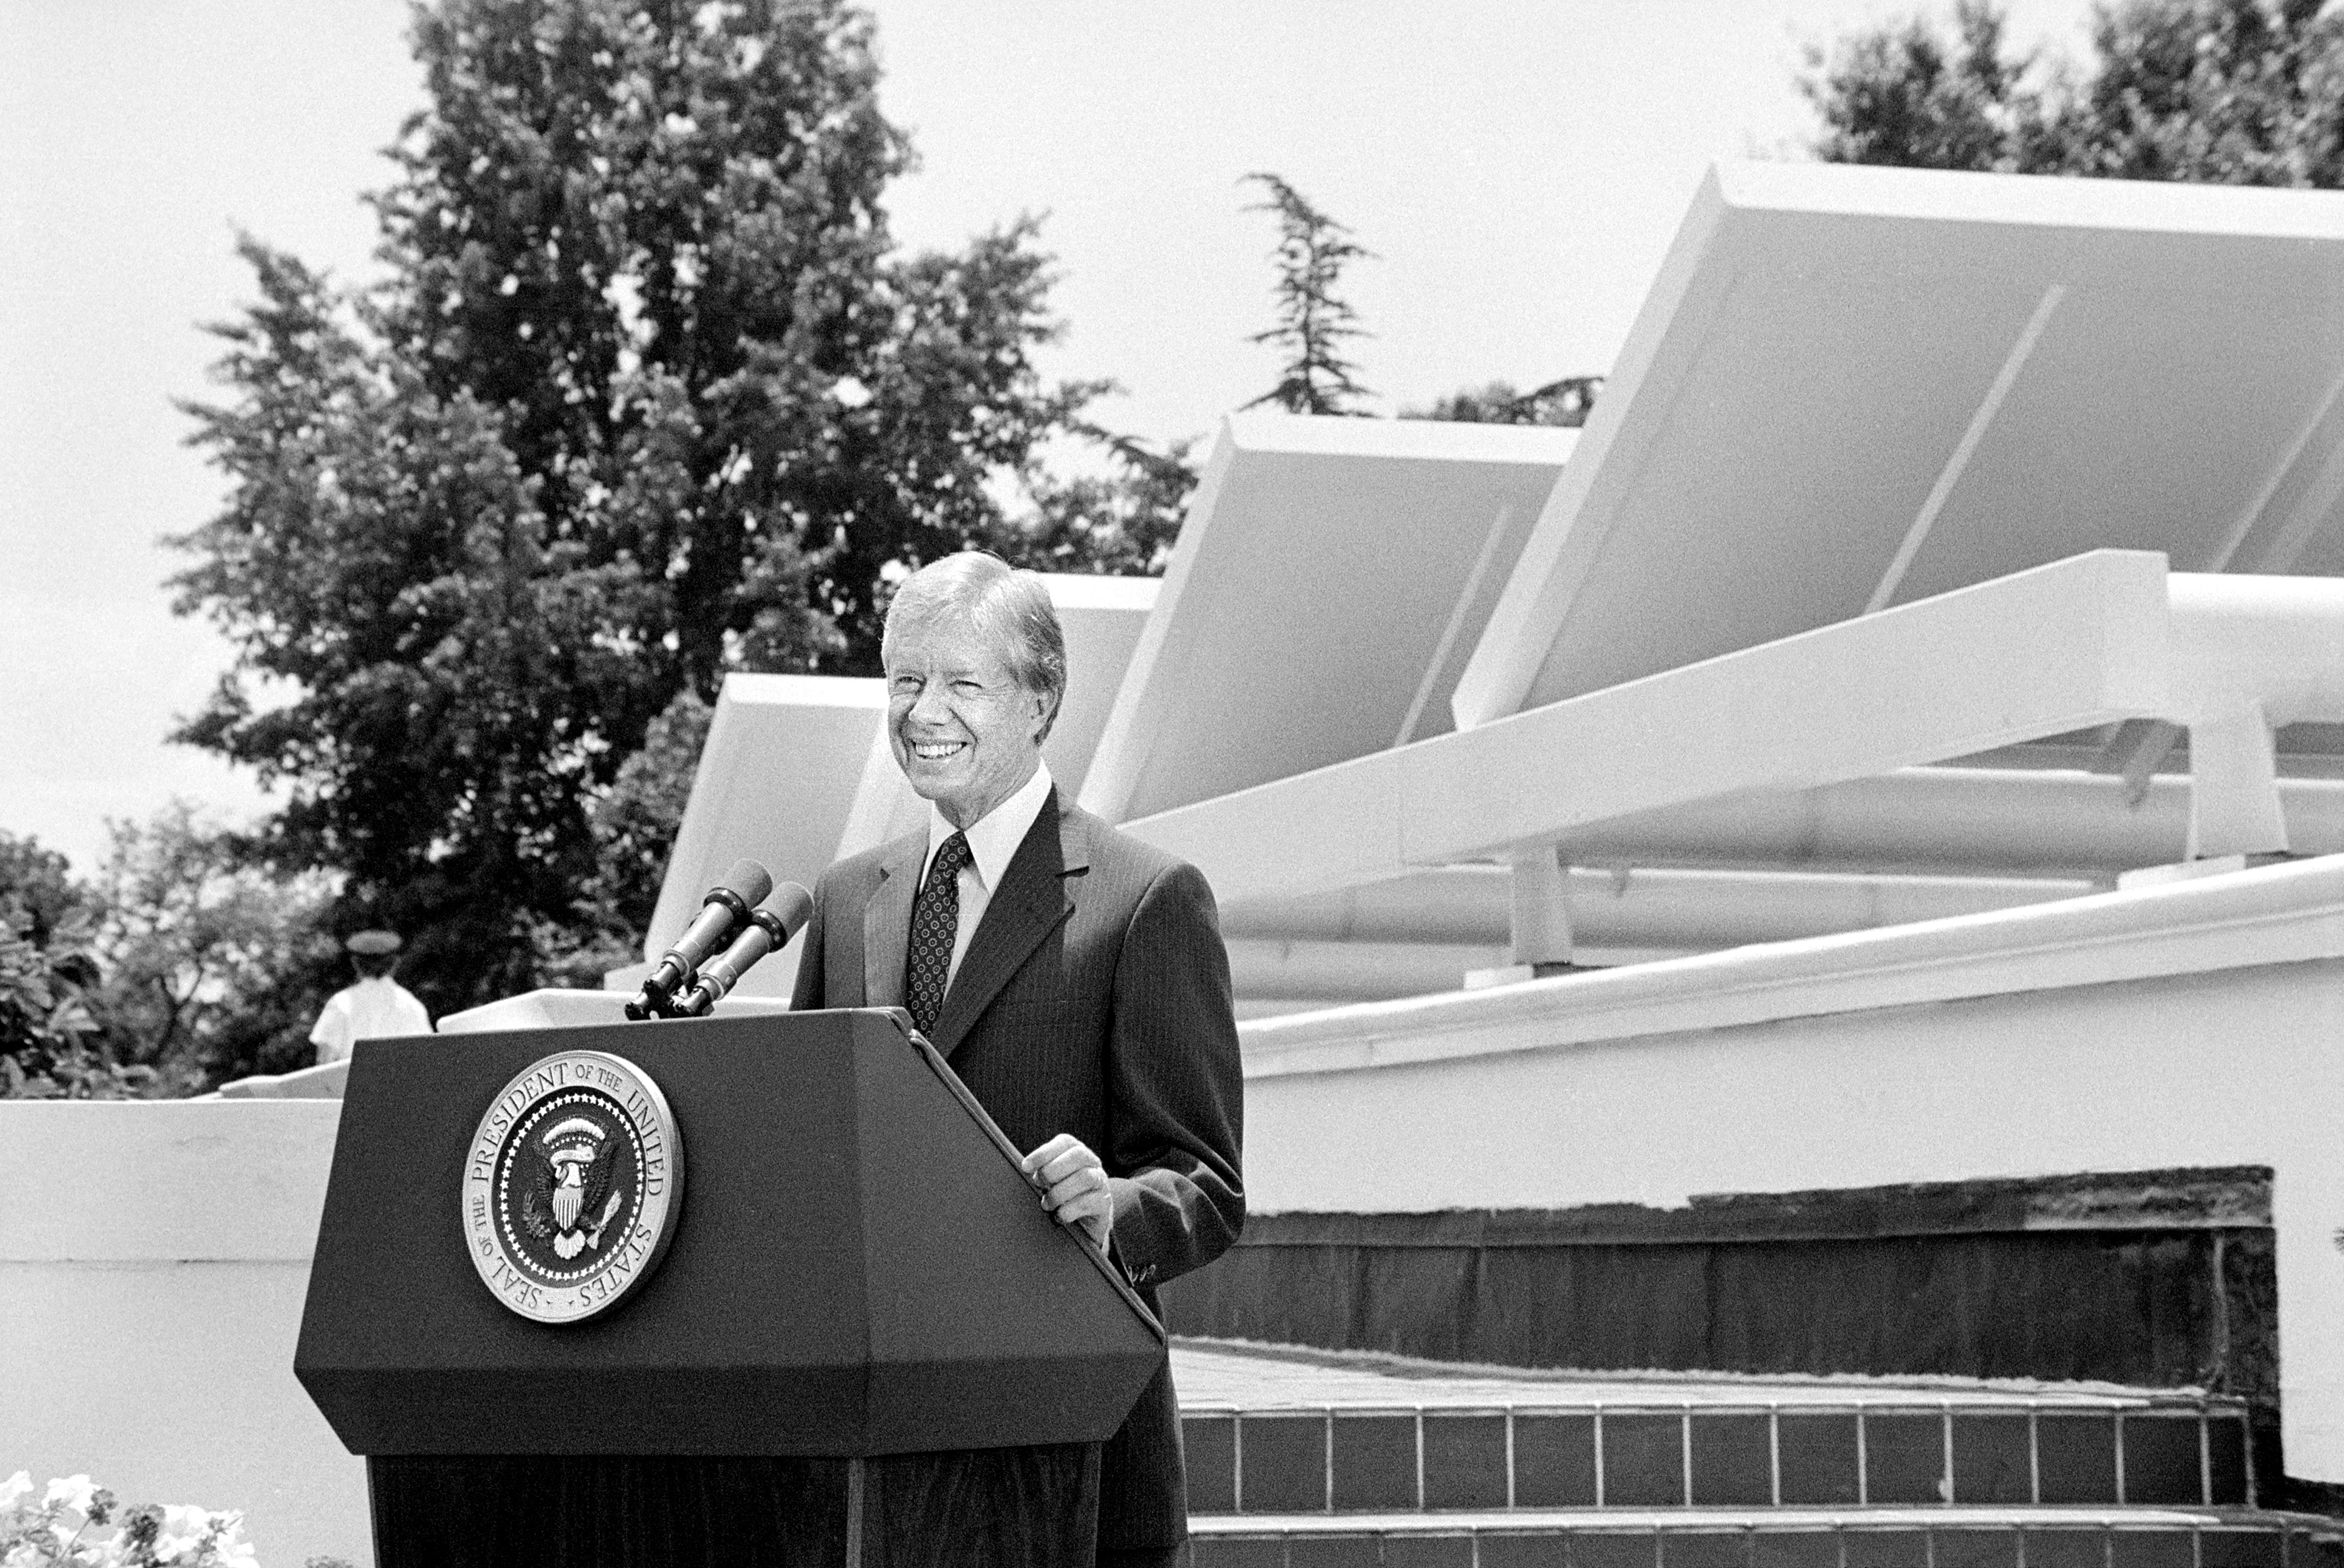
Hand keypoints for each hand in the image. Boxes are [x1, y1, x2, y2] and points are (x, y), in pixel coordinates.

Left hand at [1020, 1132, 1112, 1253]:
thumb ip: (1042, 1173)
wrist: (1086, 1224)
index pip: (1064, 1142)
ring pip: (1085, 1177)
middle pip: (1078, 1155)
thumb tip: (1024, 1169)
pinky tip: (1059, 1216)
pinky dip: (1069, 1210)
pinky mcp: (1104, 1204)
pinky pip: (1089, 1202)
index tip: (1025, 1167)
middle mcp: (1092, 1164)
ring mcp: (1101, 1183)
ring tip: (1047, 1204)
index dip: (1044, 1153)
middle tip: (1038, 1185)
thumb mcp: (1052, 1181)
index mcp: (1077, 1152)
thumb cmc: (1064, 1197)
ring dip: (1060, 1192)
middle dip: (1053, 1170)